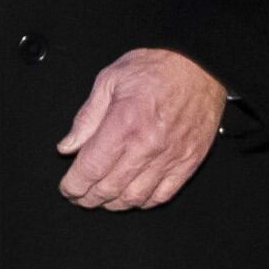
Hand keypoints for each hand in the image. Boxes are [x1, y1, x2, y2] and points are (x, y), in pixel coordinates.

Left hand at [56, 47, 225, 209]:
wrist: (201, 64)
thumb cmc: (157, 66)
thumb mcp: (110, 80)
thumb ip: (86, 117)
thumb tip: (68, 146)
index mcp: (124, 123)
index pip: (91, 169)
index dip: (74, 185)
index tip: (67, 188)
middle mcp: (147, 145)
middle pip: (110, 188)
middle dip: (88, 198)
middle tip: (80, 196)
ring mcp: (171, 157)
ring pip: (135, 197)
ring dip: (114, 203)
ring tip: (103, 198)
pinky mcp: (189, 161)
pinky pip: (163, 195)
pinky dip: (144, 202)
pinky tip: (133, 196)